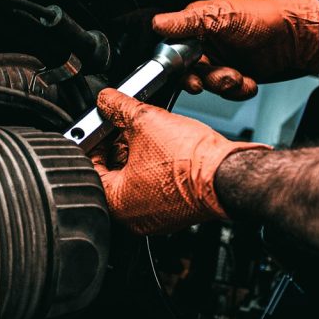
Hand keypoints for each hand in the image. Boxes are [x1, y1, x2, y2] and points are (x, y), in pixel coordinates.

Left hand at [90, 88, 267, 234]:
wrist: (228, 174)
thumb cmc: (191, 162)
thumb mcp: (146, 122)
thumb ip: (119, 108)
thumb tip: (107, 101)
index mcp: (117, 203)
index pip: (90, 168)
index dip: (92, 140)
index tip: (99, 126)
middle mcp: (133, 217)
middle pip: (111, 175)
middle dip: (115, 146)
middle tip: (121, 125)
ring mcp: (155, 217)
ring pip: (133, 180)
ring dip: (135, 155)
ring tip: (145, 132)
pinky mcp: (175, 212)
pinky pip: (153, 187)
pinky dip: (153, 167)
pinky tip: (162, 147)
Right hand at [152, 0, 318, 99]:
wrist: (300, 40)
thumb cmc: (266, 18)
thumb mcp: (223, 15)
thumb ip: (188, 21)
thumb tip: (158, 23)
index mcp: (199, 24)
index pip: (174, 48)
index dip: (178, 66)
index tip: (190, 74)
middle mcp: (207, 43)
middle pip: (190, 72)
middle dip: (206, 79)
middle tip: (218, 78)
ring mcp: (222, 60)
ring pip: (209, 83)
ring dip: (225, 84)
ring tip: (239, 76)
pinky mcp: (236, 75)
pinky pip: (227, 92)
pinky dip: (238, 90)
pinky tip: (249, 81)